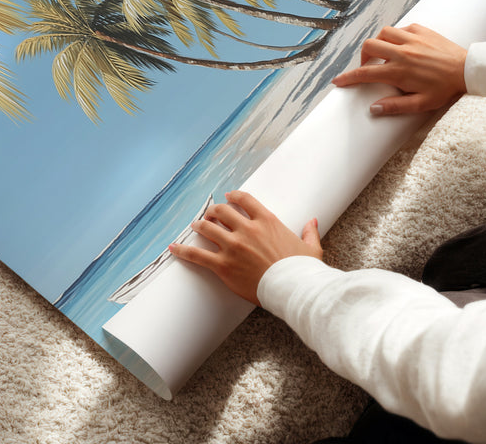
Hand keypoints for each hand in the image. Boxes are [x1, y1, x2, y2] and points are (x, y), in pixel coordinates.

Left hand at [168, 190, 321, 305]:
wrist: (293, 289)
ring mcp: (233, 246)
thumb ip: (309, 232)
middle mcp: (247, 229)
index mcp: (267, 221)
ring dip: (199, 225)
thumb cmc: (302, 270)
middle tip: (209, 215)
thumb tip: (312, 221)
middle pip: (222, 212)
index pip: (244, 200)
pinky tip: (173, 247)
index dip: (233, 197)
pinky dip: (183, 250)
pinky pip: (197, 255)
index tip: (228, 197)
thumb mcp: (310, 248)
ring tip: (194, 225)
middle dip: (213, 211)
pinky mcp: (223, 265)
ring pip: (207, 228)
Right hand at [332, 23, 467, 115]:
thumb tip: (373, 109)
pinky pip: (401, 28)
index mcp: (399, 71)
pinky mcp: (422, 30)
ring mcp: (412, 39)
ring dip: (379, 43)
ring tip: (384, 54)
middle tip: (369, 67)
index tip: (338, 81)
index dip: (348, 78)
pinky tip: (402, 45)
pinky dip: (396, 35)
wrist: (468, 70)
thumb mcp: (421, 104)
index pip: (365, 73)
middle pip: (369, 46)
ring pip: (383, 32)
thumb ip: (396, 106)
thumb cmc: (446, 89)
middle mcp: (402, 52)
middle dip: (363, 57)